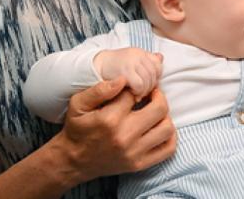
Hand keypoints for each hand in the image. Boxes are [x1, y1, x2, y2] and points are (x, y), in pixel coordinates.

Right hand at [54, 80, 175, 183]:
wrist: (75, 160)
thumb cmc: (77, 128)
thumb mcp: (78, 103)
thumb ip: (99, 89)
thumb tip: (123, 79)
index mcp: (109, 119)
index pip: (135, 93)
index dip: (134, 86)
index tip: (132, 87)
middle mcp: (125, 136)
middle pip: (159, 108)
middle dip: (157, 95)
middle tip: (151, 92)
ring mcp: (134, 152)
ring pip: (167, 128)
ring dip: (165, 115)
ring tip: (155, 109)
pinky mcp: (140, 164)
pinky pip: (167, 150)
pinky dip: (169, 136)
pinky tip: (159, 127)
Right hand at [94, 48, 162, 98]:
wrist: (96, 66)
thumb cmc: (115, 67)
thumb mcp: (132, 60)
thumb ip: (147, 60)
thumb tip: (161, 57)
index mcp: (140, 52)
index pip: (158, 65)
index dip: (155, 77)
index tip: (147, 84)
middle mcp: (137, 54)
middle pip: (154, 74)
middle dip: (150, 87)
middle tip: (141, 93)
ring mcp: (131, 62)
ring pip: (148, 80)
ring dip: (144, 91)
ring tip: (136, 94)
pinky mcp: (125, 71)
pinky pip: (139, 85)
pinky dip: (137, 92)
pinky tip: (131, 93)